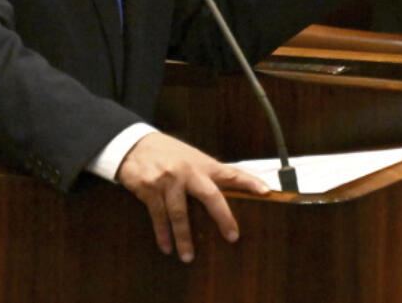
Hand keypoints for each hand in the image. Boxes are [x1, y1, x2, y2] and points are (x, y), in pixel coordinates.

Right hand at [116, 132, 269, 262]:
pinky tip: (166, 246)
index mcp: (202, 164)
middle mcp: (188, 171)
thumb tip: (229, 192)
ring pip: (180, 213)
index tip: (266, 191)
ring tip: (188, 257)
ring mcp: (168, 180)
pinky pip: (158, 215)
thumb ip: (207, 175)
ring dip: (184, 238)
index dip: (249, 182)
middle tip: (232, 236)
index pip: (231, 173)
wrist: (134, 144)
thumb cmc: (168, 154)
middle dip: (223, 217)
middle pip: (210, 196)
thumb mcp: (191, 158)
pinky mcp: (150, 188)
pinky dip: (163, 233)